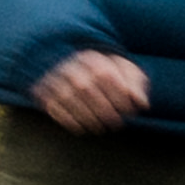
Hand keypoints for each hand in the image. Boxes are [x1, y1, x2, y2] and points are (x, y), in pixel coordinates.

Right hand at [34, 50, 150, 133]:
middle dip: (103, 109)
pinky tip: (80, 127)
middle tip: (115, 124)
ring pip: (67, 97)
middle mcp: (69, 64)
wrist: (67, 64)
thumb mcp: (122, 70)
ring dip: (86, 117)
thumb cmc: (103, 70)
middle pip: (85, 87)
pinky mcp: (42, 90)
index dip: (117, 95)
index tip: (128, 110)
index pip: (104, 74)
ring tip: (99, 128)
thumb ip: (135, 82)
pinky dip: (67, 119)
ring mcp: (53, 77)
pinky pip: (52, 105)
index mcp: (90, 57)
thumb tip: (142, 104)